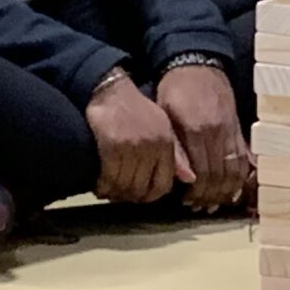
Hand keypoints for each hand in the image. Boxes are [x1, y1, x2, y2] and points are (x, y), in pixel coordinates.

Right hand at [84, 75, 184, 204]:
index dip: (150, 195)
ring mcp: (132, 147)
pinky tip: (99, 186)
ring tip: (109, 193)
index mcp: (166, 144)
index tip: (140, 197)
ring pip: (125, 185)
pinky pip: (108, 177)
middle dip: (130, 197)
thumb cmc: (137, 111)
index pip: (163, 184)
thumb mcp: (162, 129)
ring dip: (115, 194)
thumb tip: (190, 179)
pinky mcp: (112, 146)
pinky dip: (103, 186)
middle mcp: (152, 147)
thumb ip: (175, 155)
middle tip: (121, 197)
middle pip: (142, 189)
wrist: (111, 92)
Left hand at [156, 64, 246, 212]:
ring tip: (215, 202)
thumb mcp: (165, 115)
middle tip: (199, 206)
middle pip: (221, 175)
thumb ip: (175, 148)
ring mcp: (232, 130)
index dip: (197, 192)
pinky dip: (241, 175)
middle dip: (211, 195)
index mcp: (198, 129)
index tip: (188, 202)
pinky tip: (233, 187)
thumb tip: (187, 178)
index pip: (203, 172)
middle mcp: (219, 132)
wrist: (196, 63)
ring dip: (227, 189)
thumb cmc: (175, 90)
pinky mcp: (239, 128)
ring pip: (237, 170)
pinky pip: (245, 158)